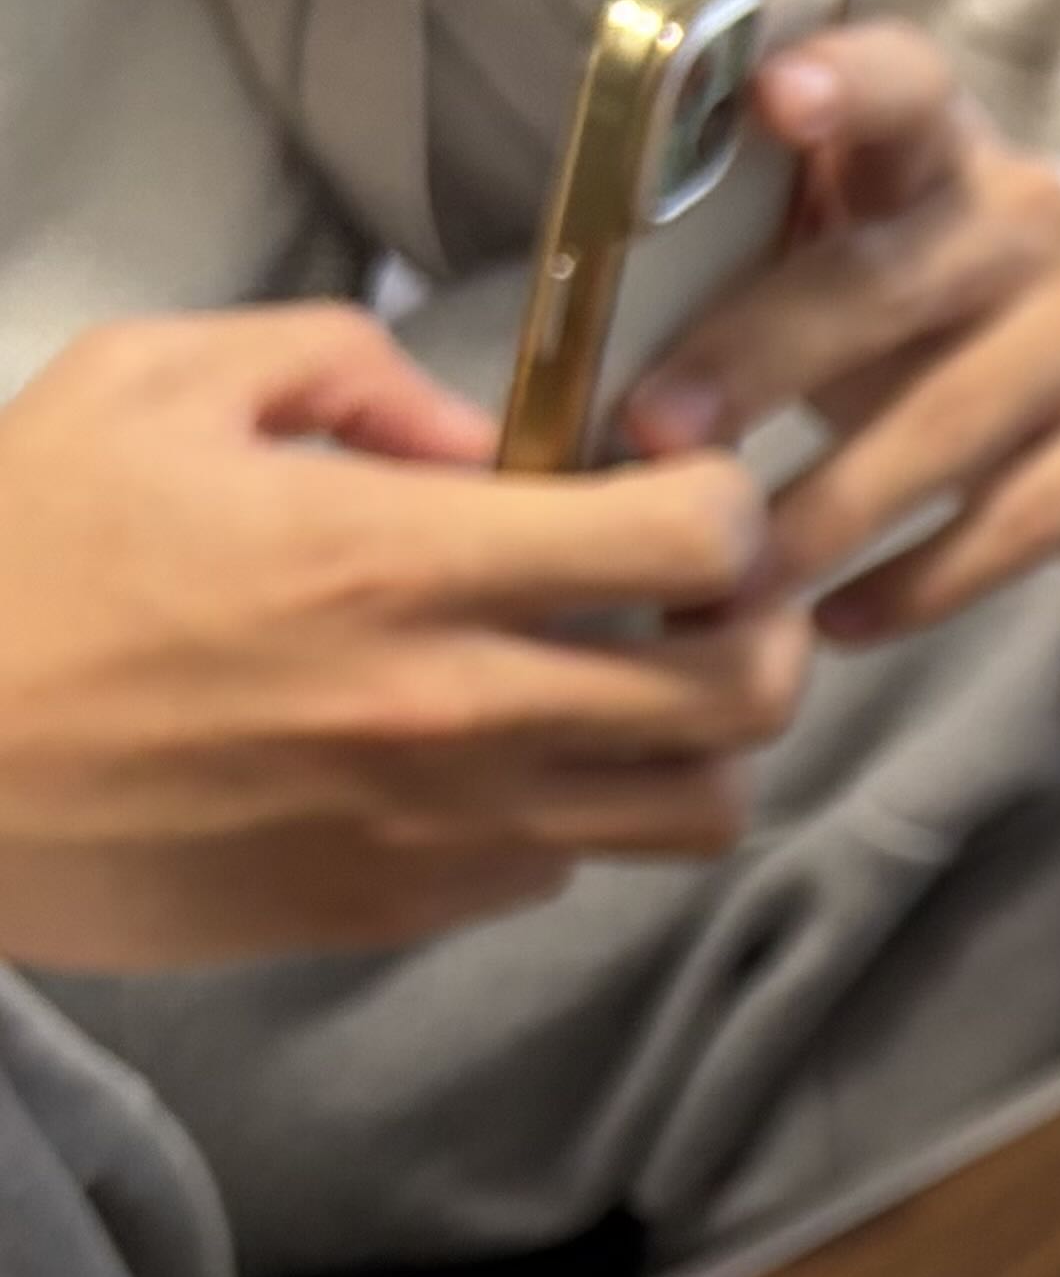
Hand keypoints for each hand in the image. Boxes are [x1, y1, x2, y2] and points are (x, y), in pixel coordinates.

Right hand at [0, 309, 802, 969]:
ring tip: (643, 681)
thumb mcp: (150, 386)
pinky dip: (580, 809)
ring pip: (698, 811)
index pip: (694, 542)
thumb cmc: (15, 562)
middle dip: (768, 629)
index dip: (732, 506)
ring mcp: (440, 828)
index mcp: (401, 562)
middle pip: (746, 698)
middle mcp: (452, 709)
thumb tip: (482, 433)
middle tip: (719, 594)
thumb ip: (340, 367)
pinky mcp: (400, 909)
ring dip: (701, 740)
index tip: (694, 489)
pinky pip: (571, 869)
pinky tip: (512, 751)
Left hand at [622, 23, 1059, 644]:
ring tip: (733, 585)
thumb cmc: (930, 328)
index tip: (775, 100)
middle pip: (889, 279)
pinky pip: (1021, 520)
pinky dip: (919, 583)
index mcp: (937, 150)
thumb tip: (593, 379)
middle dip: (756, 358)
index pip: (903, 83)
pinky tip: (842, 622)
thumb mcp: (852, 271)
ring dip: (826, 513)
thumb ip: (754, 275)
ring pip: (951, 423)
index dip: (845, 84)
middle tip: (653, 438)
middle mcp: (1034, 217)